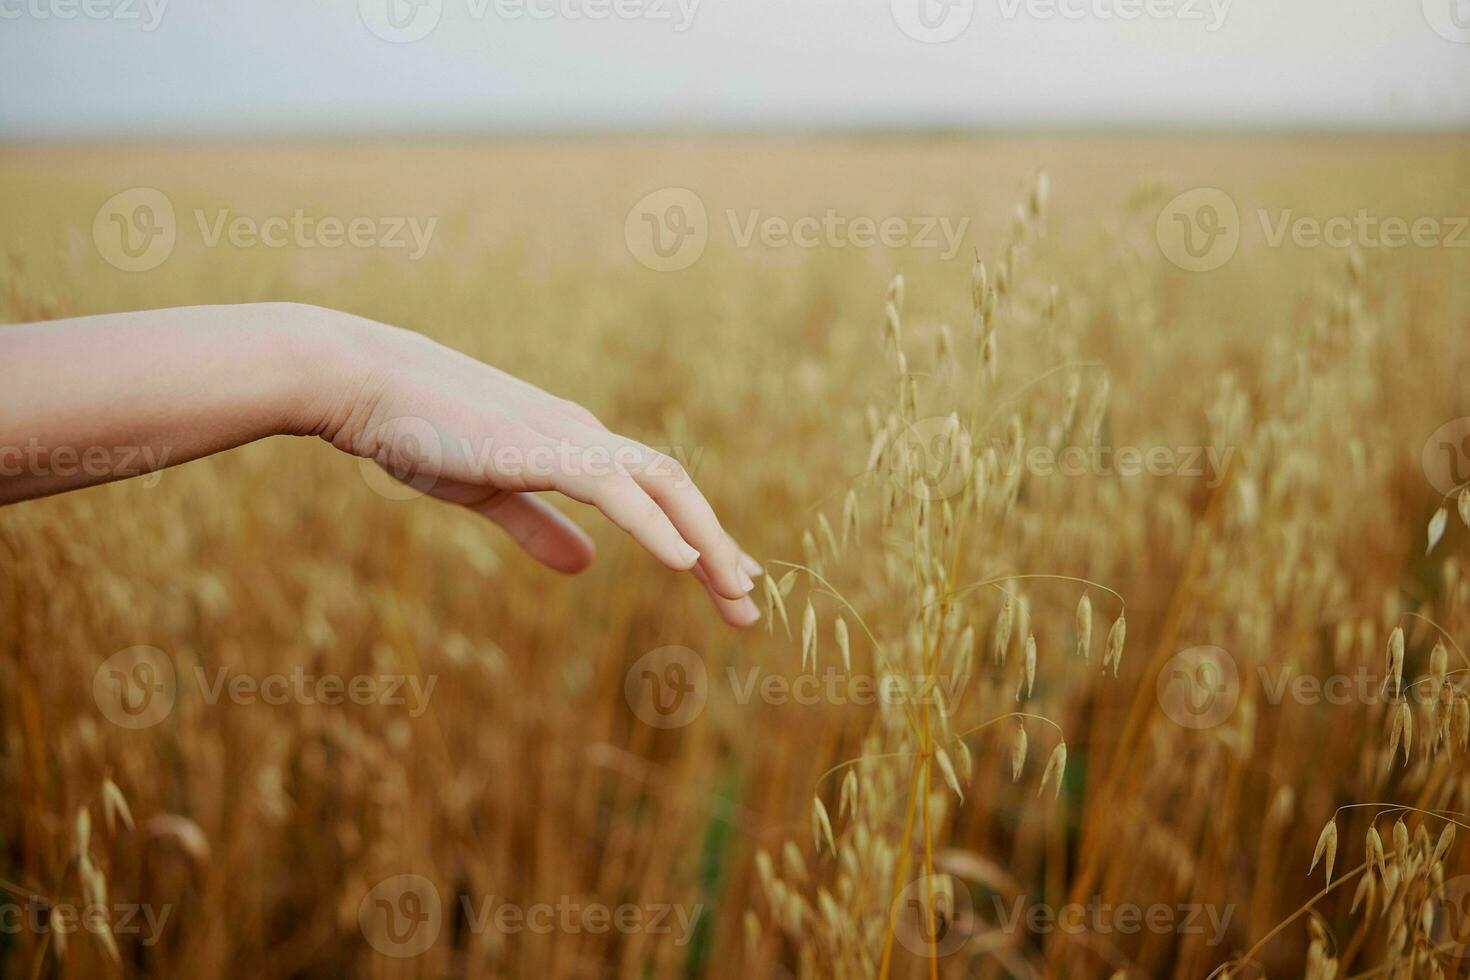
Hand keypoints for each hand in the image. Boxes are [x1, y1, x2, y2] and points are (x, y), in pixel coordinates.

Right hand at [318, 315, 763, 626]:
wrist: (364, 382)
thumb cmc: (417, 431)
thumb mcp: (488, 492)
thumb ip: (538, 526)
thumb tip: (585, 566)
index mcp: (576, 447)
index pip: (657, 492)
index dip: (698, 536)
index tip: (727, 579)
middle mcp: (586, 437)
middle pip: (677, 491)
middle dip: (719, 549)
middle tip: (750, 603)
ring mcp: (567, 438)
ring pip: (662, 487)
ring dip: (705, 541)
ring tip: (736, 591)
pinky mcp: (540, 448)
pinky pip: (614, 489)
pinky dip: (655, 525)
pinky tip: (685, 560)